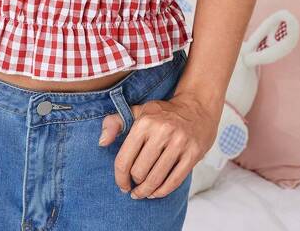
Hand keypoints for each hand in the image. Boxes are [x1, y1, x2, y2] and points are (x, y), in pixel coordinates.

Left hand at [98, 90, 219, 198]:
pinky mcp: (193, 153)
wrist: (197, 107)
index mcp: (144, 122)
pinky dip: (162, 191)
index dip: (120, 177)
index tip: (122, 185)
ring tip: (143, 193)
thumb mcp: (138, 111)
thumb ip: (115, 123)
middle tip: (134, 187)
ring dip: (146, 191)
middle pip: (139, 172)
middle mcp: (161, 132)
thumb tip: (102, 142)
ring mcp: (179, 143)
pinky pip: (174, 181)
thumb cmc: (163, 113)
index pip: (124, 159)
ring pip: (156, 179)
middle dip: (134, 184)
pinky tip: (156, 192)